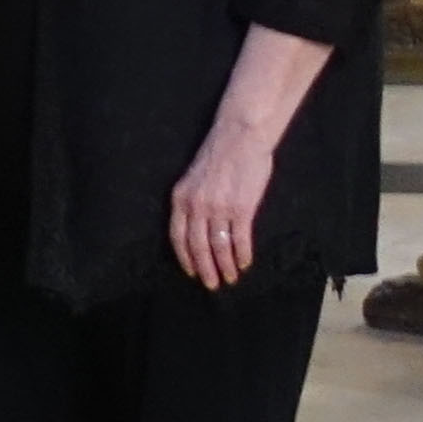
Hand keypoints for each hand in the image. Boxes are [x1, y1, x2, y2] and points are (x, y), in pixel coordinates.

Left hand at [168, 124, 280, 289]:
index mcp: (180, 198)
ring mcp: (218, 208)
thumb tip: (197, 228)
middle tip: (212, 284)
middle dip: (204, 269)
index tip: (191, 272)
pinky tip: (245, 262)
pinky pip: (239, 239)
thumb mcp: (194, 179)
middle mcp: (196, 206)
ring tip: (231, 277)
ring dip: (225, 266)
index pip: (177, 236)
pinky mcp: (241, 208)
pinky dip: (242, 254)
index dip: (184, 257)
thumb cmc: (219, 156)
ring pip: (218, 247)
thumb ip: (192, 202)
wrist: (240, 136)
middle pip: (197, 247)